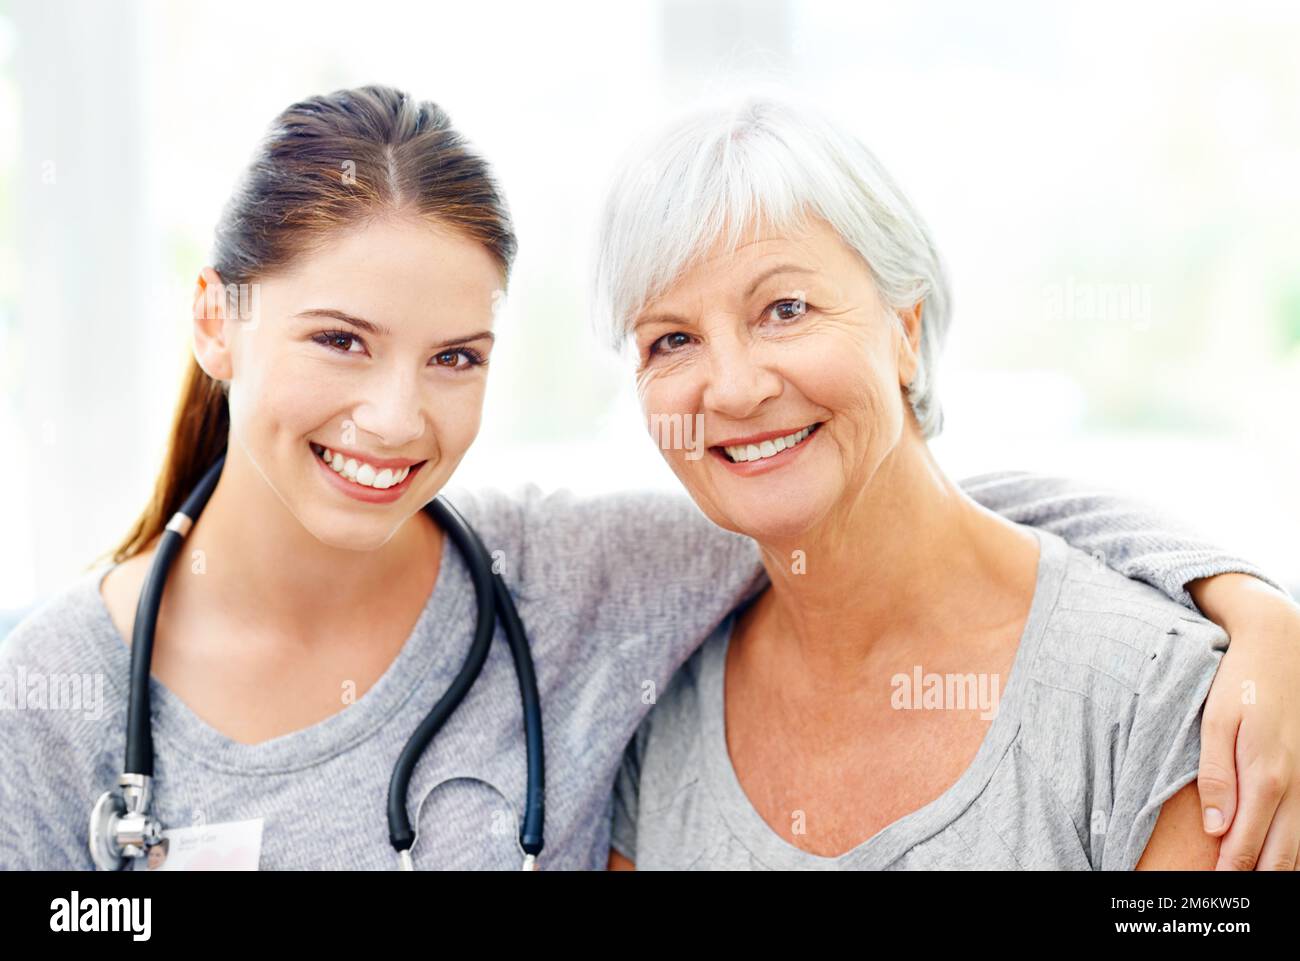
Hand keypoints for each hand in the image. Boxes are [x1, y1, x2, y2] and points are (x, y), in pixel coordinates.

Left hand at [1189, 573, 1299, 869]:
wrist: (1282, 648)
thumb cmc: (1241, 684)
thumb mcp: (1215, 723)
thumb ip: (1215, 777)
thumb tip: (1217, 830)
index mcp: (1267, 776)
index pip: (1247, 845)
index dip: (1229, 874)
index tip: (1211, 890)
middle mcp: (1298, 786)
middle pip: (1282, 857)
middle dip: (1255, 881)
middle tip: (1229, 897)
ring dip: (1280, 870)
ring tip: (1250, 884)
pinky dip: (1296, 849)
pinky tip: (1279, 858)